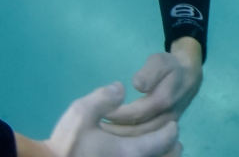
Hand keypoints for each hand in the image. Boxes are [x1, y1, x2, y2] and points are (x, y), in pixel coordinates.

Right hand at [27, 82, 178, 156]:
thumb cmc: (66, 143)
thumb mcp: (82, 111)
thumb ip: (104, 97)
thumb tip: (121, 88)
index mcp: (131, 151)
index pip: (166, 139)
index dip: (170, 130)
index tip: (170, 123)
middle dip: (172, 147)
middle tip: (167, 136)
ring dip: (162, 156)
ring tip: (156, 147)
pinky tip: (138, 154)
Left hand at [100, 39, 202, 139]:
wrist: (190, 76)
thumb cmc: (170, 67)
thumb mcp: (159, 61)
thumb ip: (149, 72)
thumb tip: (138, 85)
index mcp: (164, 100)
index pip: (136, 114)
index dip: (117, 115)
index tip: (100, 113)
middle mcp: (167, 117)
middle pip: (139, 131)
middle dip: (116, 131)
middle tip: (97, 128)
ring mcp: (168, 125)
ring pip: (144, 138)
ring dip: (123, 138)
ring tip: (105, 133)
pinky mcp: (166, 129)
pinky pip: (150, 140)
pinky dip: (133, 140)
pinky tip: (118, 136)